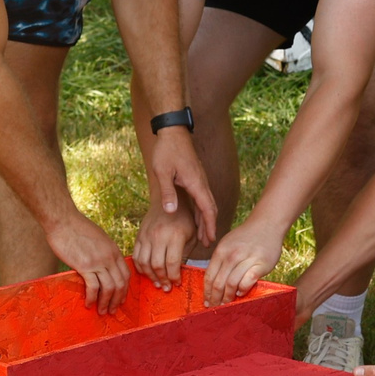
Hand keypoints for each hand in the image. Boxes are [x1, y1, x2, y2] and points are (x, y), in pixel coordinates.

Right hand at [48, 213, 132, 312]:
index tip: (121, 299)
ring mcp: (98, 262)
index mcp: (114, 251)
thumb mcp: (99, 238)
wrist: (63, 220)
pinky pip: (93, 287)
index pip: (126, 274)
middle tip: (113, 311)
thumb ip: (104, 252)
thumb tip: (103, 266)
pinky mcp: (85, 266)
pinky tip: (88, 304)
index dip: (124, 290)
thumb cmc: (77, 228)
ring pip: (109, 288)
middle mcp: (109, 258)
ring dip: (106, 303)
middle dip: (118, 300)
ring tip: (102, 311)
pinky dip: (92, 298)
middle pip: (120, 284)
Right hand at [132, 204, 197, 290]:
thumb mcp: (191, 235)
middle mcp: (159, 235)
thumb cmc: (184, 219)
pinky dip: (141, 268)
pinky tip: (148, 273)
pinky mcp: (139, 236)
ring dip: (151, 276)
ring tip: (158, 283)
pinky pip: (136, 256)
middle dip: (163, 280)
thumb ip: (186, 254)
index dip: (174, 277)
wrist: (167, 199)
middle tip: (167, 288)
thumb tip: (179, 275)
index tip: (177, 283)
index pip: (172, 263)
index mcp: (175, 235)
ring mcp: (146, 235)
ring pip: (144, 263)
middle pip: (157, 265)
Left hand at [144, 126, 217, 248]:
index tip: (211, 240)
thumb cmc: (167, 150)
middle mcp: (201, 183)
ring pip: (207, 204)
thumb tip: (171, 212)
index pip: (207, 209)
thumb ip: (167, 192)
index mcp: (196, 183)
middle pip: (210, 209)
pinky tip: (197, 217)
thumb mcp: (163, 172)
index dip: (210, 226)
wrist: (172, 131)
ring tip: (204, 235)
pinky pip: (202, 198)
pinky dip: (201, 210)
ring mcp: (199, 180)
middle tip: (208, 244)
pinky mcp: (195, 177)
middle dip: (210, 227)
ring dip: (206, 220)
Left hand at [202, 221, 283, 304]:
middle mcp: (232, 255)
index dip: (207, 292)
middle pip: (218, 283)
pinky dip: (243, 289)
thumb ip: (220, 261)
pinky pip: (248, 281)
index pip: (209, 276)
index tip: (206, 302)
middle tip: (216, 308)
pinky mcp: (261, 264)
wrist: (267, 224)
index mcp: (221, 251)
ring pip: (232, 284)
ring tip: (227, 303)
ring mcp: (246, 259)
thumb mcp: (227, 244)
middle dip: (216, 299)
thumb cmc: (245, 237)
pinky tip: (241, 293)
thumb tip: (212, 283)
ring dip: (228, 297)